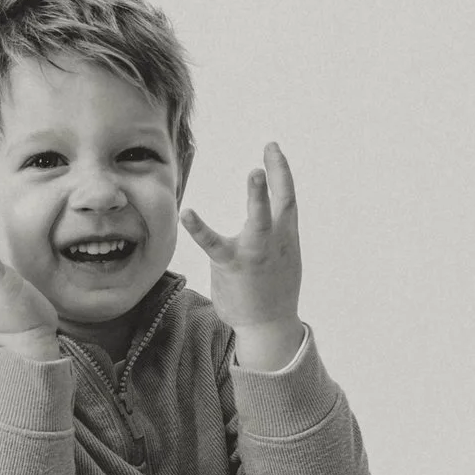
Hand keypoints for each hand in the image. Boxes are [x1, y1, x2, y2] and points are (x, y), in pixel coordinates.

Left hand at [181, 142, 303, 367]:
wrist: (270, 325)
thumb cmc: (271, 289)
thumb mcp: (280, 257)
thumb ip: (272, 236)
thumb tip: (264, 224)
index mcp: (285, 235)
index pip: (287, 197)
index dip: (280, 171)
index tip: (272, 148)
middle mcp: (275, 241)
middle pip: (282, 203)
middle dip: (278, 176)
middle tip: (271, 150)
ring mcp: (256, 253)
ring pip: (260, 221)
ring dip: (259, 197)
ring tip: (255, 172)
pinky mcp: (233, 265)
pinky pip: (214, 244)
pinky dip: (199, 228)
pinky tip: (187, 212)